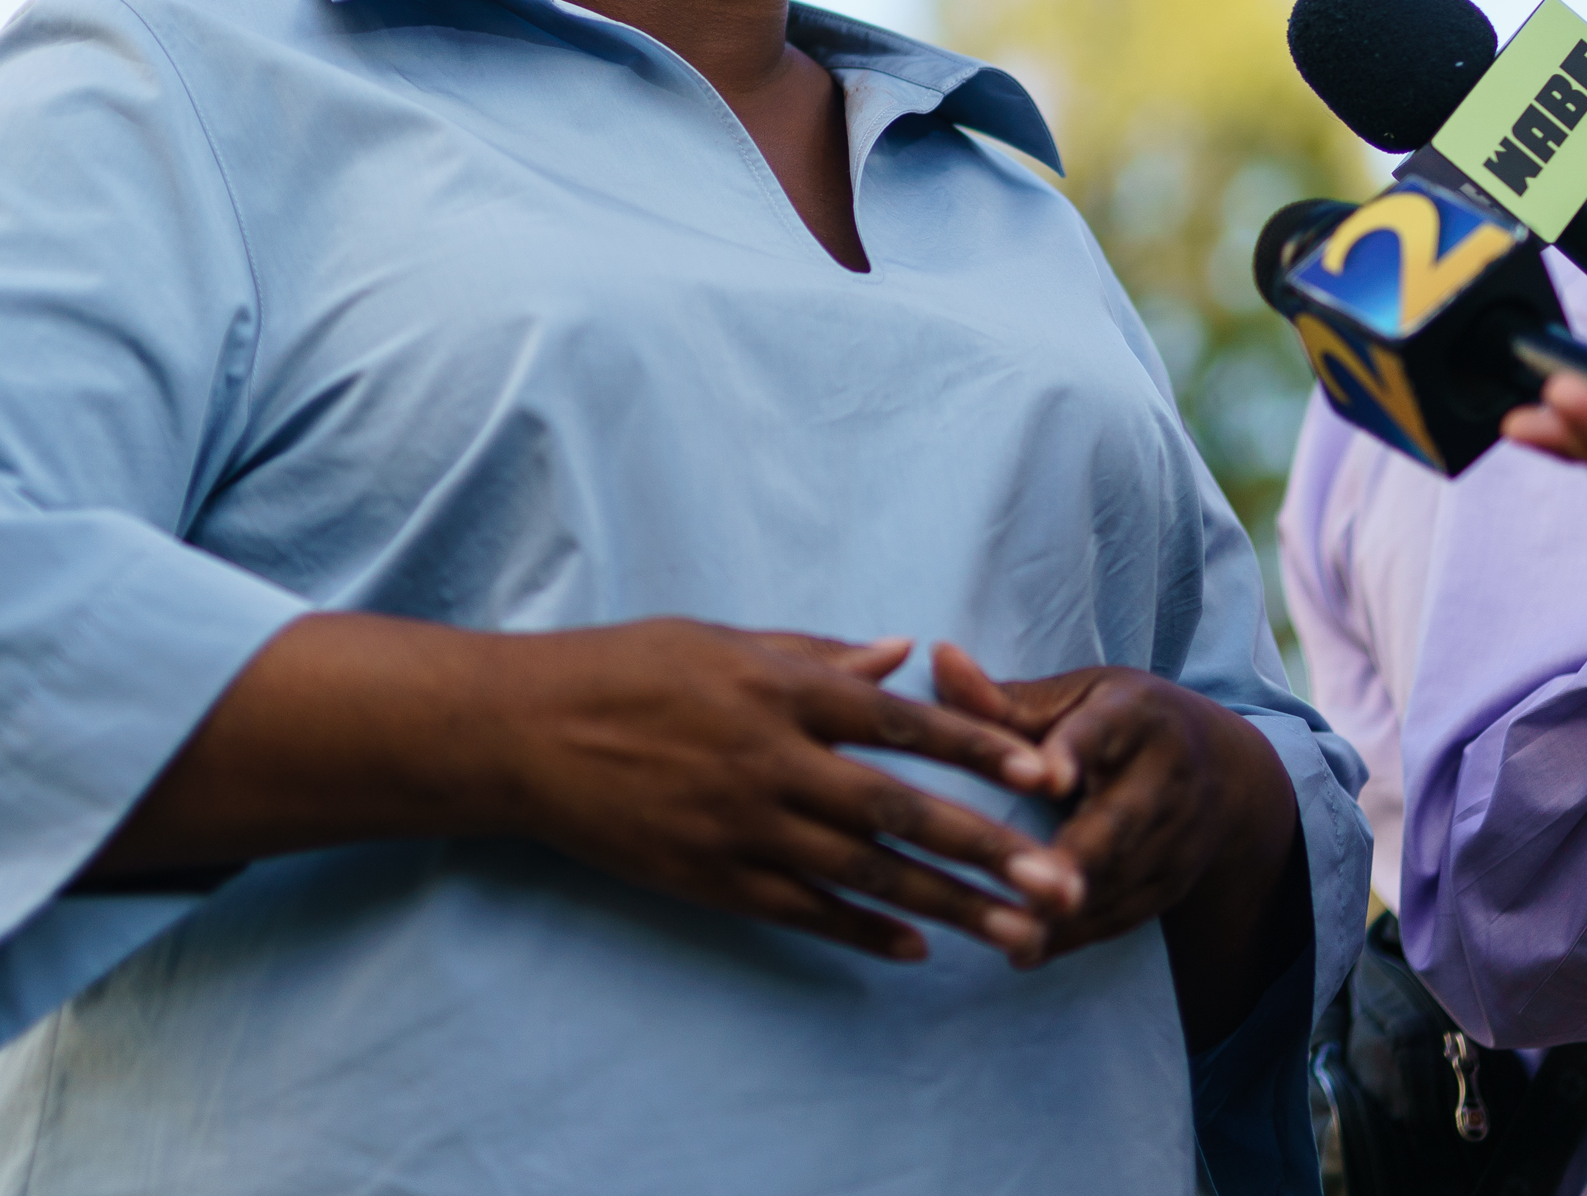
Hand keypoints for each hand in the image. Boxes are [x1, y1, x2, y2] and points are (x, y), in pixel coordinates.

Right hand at [494, 624, 1082, 963]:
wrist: (522, 734)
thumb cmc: (624, 669)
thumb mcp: (721, 639)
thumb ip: (819, 651)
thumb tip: (904, 649)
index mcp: (780, 689)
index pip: (903, 721)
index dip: (979, 748)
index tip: (1044, 773)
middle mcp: (772, 761)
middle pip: (901, 813)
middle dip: (990, 849)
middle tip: (1063, 881)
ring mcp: (741, 827)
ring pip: (865, 875)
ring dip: (950, 906)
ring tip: (1017, 934)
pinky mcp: (711, 878)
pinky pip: (803, 912)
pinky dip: (862, 931)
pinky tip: (916, 947)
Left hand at [928, 643, 1300, 1028]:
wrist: (1226, 773)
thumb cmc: (1122, 722)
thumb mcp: (1076, 697)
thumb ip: (1004, 696)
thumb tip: (938, 657)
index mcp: (1135, 715)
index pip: (1102, 733)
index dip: (1074, 755)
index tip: (1047, 779)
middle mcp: (1167, 776)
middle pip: (1121, 819)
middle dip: (1080, 854)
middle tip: (1028, 880)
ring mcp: (1178, 837)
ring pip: (1121, 878)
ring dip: (1069, 909)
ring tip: (1010, 932)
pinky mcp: (1174, 884)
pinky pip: (1124, 915)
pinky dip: (1075, 936)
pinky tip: (1024, 951)